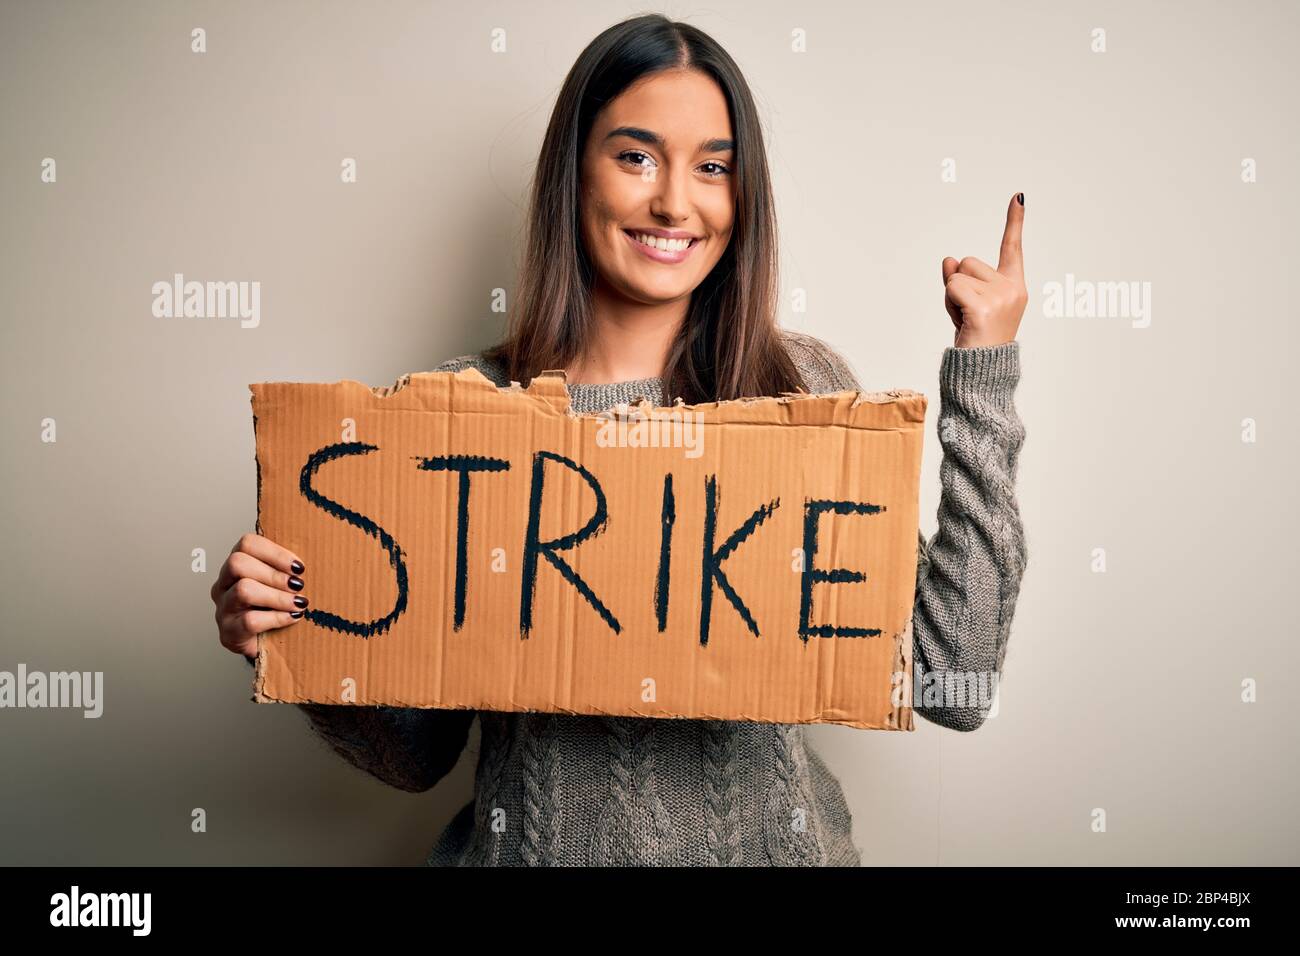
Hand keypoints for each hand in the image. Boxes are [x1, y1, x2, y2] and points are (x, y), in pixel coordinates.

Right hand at [211, 532, 307, 659]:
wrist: (265, 645)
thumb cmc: (274, 609)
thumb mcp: (281, 584)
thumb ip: (288, 570)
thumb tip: (315, 559)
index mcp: (236, 566)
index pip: (247, 544)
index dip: (275, 552)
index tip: (299, 567)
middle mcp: (223, 584)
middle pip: (238, 563)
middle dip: (274, 574)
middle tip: (298, 586)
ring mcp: (223, 609)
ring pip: (243, 590)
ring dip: (277, 596)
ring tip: (298, 603)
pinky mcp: (229, 632)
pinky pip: (250, 621)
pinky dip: (277, 618)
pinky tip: (292, 618)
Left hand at [942, 192, 1026, 347]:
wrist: (981, 372)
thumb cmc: (976, 338)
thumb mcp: (967, 304)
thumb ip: (959, 279)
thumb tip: (948, 259)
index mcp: (1014, 285)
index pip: (1013, 248)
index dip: (1014, 221)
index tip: (1018, 196)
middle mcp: (1012, 287)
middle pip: (968, 262)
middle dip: (959, 285)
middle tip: (968, 314)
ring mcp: (1000, 296)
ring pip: (957, 275)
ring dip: (952, 296)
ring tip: (966, 319)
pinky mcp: (984, 306)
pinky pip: (952, 288)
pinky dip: (950, 304)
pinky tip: (963, 323)